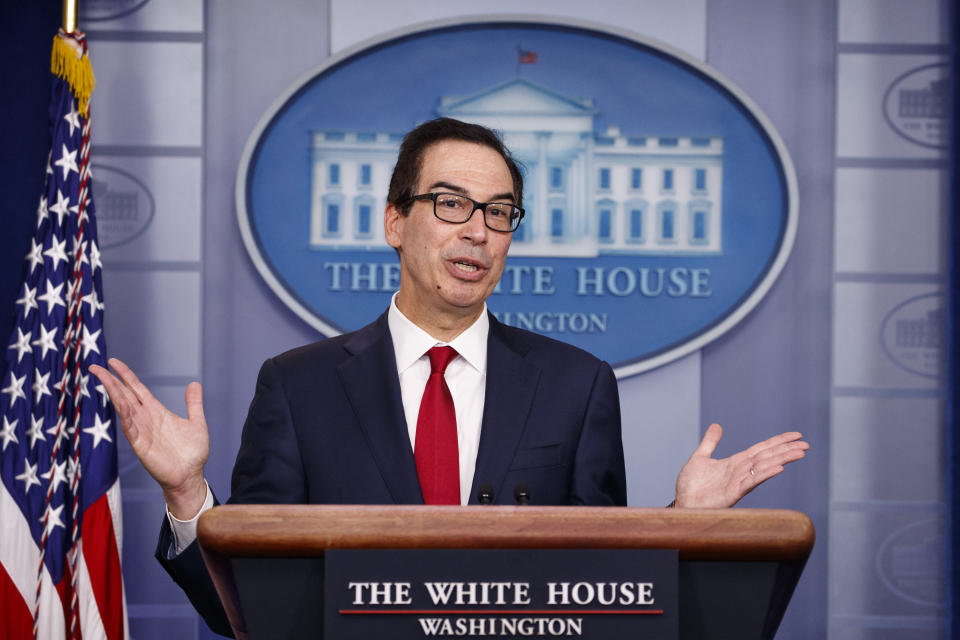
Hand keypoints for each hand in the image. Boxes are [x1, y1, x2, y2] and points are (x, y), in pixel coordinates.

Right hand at [89, 358, 208, 518]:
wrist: (190, 476)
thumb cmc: (192, 453)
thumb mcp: (196, 422)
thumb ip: (194, 403)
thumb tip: (194, 383)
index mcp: (156, 411)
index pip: (136, 389)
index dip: (125, 375)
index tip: (113, 362)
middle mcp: (146, 418)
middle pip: (124, 395)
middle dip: (111, 381)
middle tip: (95, 366)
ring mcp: (141, 431)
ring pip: (124, 407)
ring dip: (114, 393)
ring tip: (102, 378)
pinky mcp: (140, 445)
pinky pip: (130, 427)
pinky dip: (124, 414)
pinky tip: (119, 403)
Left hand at [674, 423, 807, 507]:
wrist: (682, 504)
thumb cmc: (690, 486)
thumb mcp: (700, 458)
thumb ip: (710, 442)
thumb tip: (718, 425)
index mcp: (735, 462)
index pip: (762, 449)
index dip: (778, 441)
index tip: (796, 435)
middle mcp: (741, 471)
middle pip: (768, 457)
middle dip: (787, 450)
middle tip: (806, 444)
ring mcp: (739, 482)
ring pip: (764, 467)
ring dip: (782, 459)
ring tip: (799, 453)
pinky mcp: (733, 493)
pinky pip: (751, 482)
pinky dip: (765, 474)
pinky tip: (779, 468)